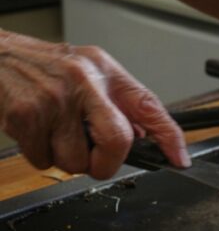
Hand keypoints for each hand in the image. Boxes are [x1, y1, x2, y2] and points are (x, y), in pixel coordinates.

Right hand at [0, 31, 189, 178]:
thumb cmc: (40, 66)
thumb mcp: (86, 70)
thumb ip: (115, 100)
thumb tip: (142, 136)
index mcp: (104, 70)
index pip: (149, 105)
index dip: (170, 137)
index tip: (179, 159)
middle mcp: (83, 81)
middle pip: (117, 141)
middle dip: (107, 163)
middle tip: (96, 161)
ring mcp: (54, 99)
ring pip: (76, 160)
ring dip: (65, 159)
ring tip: (52, 133)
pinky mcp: (25, 115)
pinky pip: (43, 160)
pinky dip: (39, 155)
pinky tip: (33, 131)